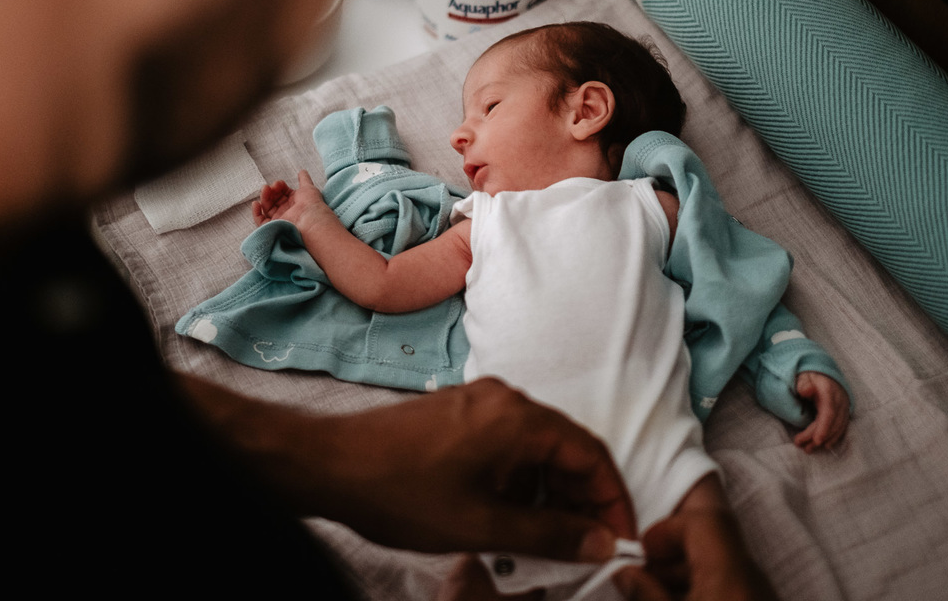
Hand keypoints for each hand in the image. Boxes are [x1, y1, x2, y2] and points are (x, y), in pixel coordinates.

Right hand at [251, 171, 327, 226]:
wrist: (311, 219)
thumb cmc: (311, 203)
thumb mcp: (308, 188)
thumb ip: (304, 179)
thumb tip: (302, 171)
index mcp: (294, 202)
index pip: (281, 192)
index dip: (279, 186)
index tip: (278, 183)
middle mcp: (286, 211)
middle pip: (273, 199)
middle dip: (270, 191)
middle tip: (270, 187)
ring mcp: (280, 218)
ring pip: (266, 207)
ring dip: (264, 197)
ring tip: (265, 189)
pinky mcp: (274, 226)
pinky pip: (261, 221)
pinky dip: (256, 213)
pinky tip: (256, 204)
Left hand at [315, 378, 637, 559]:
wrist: (328, 465)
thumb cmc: (397, 490)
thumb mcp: (482, 525)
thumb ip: (549, 534)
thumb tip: (597, 542)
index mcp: (517, 418)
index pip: (590, 455)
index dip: (611, 500)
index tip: (619, 537)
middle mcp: (503, 401)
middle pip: (566, 449)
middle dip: (580, 500)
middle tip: (585, 546)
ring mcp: (478, 404)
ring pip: (535, 449)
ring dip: (547, 493)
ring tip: (544, 541)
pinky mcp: (458, 416)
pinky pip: (506, 446)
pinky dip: (518, 481)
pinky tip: (507, 517)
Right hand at [613, 508, 778, 600]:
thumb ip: (647, 595)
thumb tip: (625, 572)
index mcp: (731, 575)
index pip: (705, 520)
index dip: (668, 528)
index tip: (643, 552)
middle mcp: (752, 577)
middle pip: (713, 536)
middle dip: (673, 546)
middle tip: (644, 572)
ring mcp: (760, 593)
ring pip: (721, 559)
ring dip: (685, 567)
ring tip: (657, 592)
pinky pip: (729, 581)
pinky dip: (701, 584)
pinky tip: (679, 599)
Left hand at [792, 371, 849, 452]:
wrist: (823, 371)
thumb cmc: (809, 375)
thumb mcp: (803, 376)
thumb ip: (803, 384)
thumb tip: (806, 391)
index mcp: (829, 391)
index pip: (829, 412)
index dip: (824, 428)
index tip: (817, 441)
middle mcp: (840, 400)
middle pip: (832, 423)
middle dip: (818, 437)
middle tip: (801, 446)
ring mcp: (844, 406)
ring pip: (838, 427)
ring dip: (824, 440)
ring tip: (808, 448)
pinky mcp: (844, 411)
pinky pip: (841, 427)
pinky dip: (833, 437)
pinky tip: (824, 445)